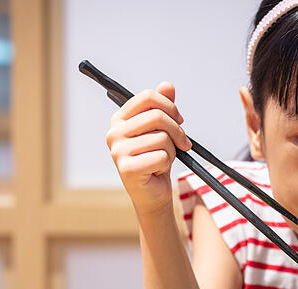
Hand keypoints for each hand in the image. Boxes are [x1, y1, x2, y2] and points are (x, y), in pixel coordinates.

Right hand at [105, 82, 192, 214]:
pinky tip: (158, 171)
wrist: (152, 193)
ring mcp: (118, 151)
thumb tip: (168, 85)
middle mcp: (114, 133)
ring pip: (162, 138)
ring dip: (172, 151)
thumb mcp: (162, 130)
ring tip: (164, 160)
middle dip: (177, 130)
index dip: (169, 106)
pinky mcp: (127, 169)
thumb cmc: (156, 159)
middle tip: (183, 144)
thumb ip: (163, 107)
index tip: (180, 120)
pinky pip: (161, 157)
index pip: (148, 97)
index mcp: (119, 119)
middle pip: (156, 116)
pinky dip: (167, 164)